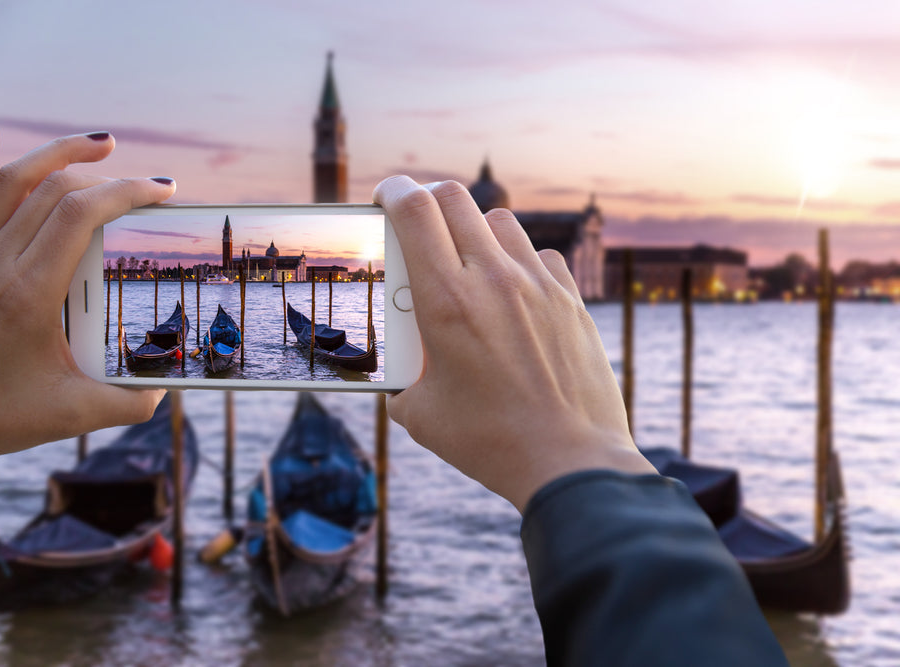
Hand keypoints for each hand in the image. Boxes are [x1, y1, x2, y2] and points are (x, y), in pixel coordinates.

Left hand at [0, 130, 171, 481]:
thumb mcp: (72, 416)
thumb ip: (128, 402)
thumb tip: (166, 387)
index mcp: (29, 293)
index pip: (82, 215)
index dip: (128, 193)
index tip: (162, 192)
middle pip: (54, 191)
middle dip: (108, 175)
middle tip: (148, 184)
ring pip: (10, 181)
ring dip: (55, 154)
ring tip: (97, 145)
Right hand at [374, 177, 654, 511]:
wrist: (569, 461)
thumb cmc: (489, 442)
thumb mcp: (422, 415)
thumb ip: (403, 380)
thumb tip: (401, 371)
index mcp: (445, 301)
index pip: (414, 209)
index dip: (393, 191)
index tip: (384, 197)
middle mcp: (492, 279)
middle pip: (453, 198)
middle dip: (426, 200)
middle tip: (417, 224)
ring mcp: (536, 285)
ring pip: (499, 221)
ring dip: (474, 230)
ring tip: (467, 264)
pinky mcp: (569, 299)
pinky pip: (539, 255)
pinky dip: (518, 261)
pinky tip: (513, 293)